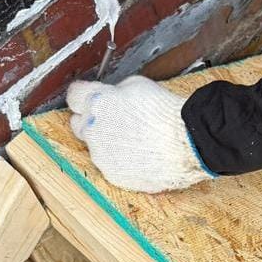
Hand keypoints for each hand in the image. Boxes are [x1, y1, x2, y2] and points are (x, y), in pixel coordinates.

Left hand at [65, 75, 211, 192]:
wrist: (188, 143)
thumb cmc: (166, 112)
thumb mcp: (137, 85)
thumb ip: (114, 93)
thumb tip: (110, 98)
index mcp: (96, 102)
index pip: (74, 96)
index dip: (83, 96)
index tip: (88, 98)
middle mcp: (92, 130)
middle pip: (78, 124)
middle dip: (91, 121)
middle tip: (114, 120)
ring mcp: (102, 156)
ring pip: (95, 148)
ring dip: (107, 143)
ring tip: (134, 141)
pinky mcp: (114, 176)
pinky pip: (111, 166)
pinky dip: (120, 161)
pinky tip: (139, 156)